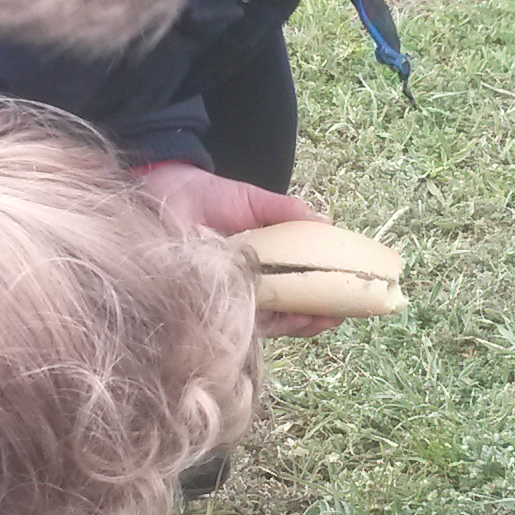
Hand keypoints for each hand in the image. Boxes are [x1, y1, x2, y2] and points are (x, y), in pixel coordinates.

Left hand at [133, 164, 343, 337]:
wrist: (167, 188)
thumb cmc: (210, 196)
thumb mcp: (255, 202)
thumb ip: (287, 212)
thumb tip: (328, 222)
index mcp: (262, 268)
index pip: (297, 294)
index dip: (322, 301)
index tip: (347, 300)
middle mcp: (246, 289)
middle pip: (285, 316)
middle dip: (313, 320)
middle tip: (336, 317)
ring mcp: (225, 298)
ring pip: (264, 324)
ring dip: (292, 325)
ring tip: (316, 320)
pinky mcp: (203, 301)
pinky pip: (234, 320)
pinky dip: (258, 322)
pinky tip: (280, 317)